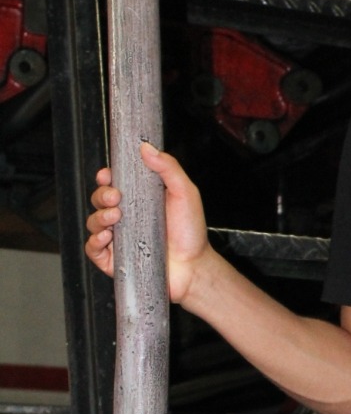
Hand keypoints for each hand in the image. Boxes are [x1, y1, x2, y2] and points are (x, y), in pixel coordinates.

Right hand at [85, 141, 212, 304]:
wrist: (194, 266)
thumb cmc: (190, 232)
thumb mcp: (184, 193)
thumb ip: (168, 168)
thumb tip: (146, 147)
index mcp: (138, 199)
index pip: (113, 183)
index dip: (105, 177)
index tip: (107, 174)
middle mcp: (126, 217)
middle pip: (99, 200)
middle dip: (102, 195)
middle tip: (115, 197)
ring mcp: (118, 238)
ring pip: (93, 223)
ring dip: (99, 217)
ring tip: (116, 217)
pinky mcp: (115, 260)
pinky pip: (93, 249)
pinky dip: (94, 241)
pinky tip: (107, 237)